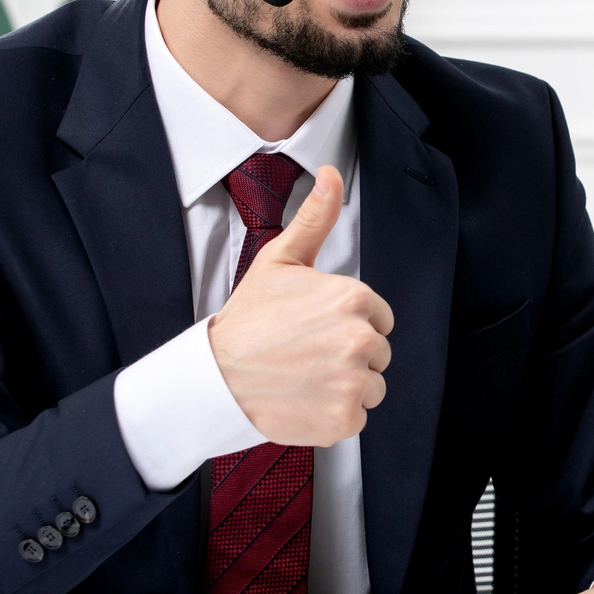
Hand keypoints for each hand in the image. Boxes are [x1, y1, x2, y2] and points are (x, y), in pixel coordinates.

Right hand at [207, 165, 393, 446]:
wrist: (215, 377)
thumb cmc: (248, 319)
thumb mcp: (280, 261)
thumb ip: (315, 218)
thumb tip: (331, 174)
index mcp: (353, 298)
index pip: (378, 318)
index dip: (348, 324)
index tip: (315, 329)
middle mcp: (361, 339)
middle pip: (378, 353)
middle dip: (349, 355)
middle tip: (305, 354)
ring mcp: (354, 383)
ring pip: (372, 386)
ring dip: (345, 386)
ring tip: (304, 377)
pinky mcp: (345, 419)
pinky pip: (357, 418)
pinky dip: (334, 415)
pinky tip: (303, 400)